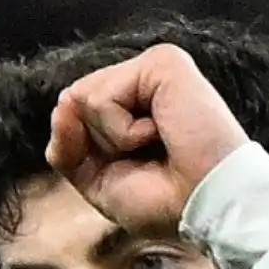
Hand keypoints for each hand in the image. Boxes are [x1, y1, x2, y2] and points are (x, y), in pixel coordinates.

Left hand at [45, 44, 250, 233]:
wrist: (206, 206)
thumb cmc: (165, 201)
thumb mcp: (99, 183)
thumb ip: (68, 148)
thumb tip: (63, 101)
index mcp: (133, 105)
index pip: (74, 114)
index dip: (85, 152)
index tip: (135, 170)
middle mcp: (142, 81)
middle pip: (74, 104)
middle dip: (99, 146)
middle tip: (148, 158)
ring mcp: (152, 69)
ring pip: (83, 98)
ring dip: (113, 140)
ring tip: (157, 144)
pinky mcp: (161, 62)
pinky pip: (101, 97)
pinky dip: (122, 131)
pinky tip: (160, 133)